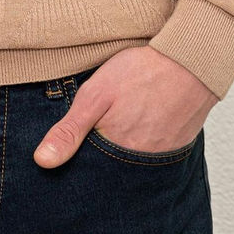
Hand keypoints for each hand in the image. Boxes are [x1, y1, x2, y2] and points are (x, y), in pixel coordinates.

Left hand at [34, 46, 218, 167]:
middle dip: (103, 157)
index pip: (90, 171)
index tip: (77, 147)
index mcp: (116, 150)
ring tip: (124, 123)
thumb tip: (42, 162)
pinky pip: (156, 156)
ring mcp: (162, 156)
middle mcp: (140, 162)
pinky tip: (143, 123)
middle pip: (112, 169)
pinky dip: (145, 144)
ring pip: (133, 163)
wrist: (190, 62)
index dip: (80, 160)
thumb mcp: (95, 95)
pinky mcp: (178, 146)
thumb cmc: (140, 73)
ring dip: (124, 151)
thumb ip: (69, 130)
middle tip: (105, 127)